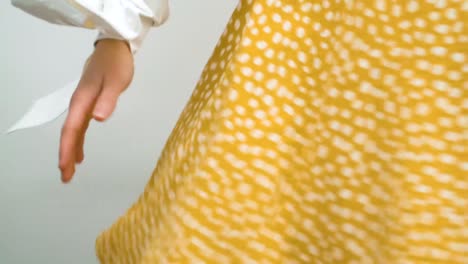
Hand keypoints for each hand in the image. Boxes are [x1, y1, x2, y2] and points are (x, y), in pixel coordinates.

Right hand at [59, 39, 133, 182]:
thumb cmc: (116, 64)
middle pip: (69, 134)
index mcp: (83, 101)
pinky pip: (80, 126)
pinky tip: (81, 153)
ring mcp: (84, 104)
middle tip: (65, 178)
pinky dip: (79, 140)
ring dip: (71, 151)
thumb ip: (108, 100)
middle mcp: (80, 104)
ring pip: (74, 132)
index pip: (72, 129)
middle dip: (66, 155)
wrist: (114, 47)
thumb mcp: (115, 82)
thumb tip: (98, 119)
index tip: (65, 167)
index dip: (68, 149)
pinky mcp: (90, 103)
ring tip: (70, 171)